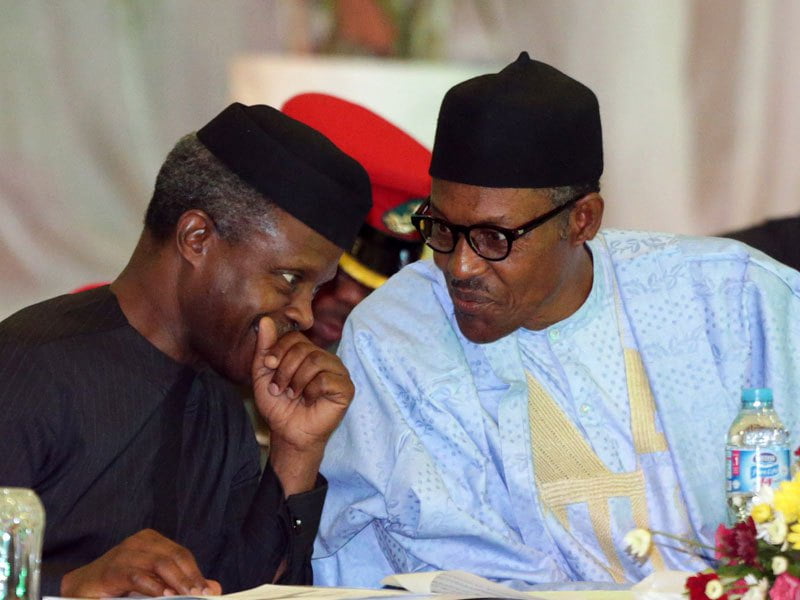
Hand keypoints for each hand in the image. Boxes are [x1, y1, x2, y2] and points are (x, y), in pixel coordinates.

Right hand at [60, 529, 221, 597]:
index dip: (196, 573)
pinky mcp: (112, 569)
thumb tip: (214, 588)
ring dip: (176, 583)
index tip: (207, 591)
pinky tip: (163, 596)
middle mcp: (139, 542)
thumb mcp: (155, 582)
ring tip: (187, 597)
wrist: (81, 588)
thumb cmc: (119, 584)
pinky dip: (153, 587)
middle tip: (201, 596)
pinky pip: (137, 576)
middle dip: (190, 579)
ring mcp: (124, 553)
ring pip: (159, 564)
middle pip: (174, 557)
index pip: (182, 555)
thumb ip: (181, 584)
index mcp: (152, 540)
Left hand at [252, 316, 353, 493]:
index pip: (295, 337)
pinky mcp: (346, 388)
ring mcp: (338, 372)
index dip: (278, 350)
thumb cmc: (279, 405)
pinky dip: (311, 391)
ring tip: (293, 395)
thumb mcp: (264, 374)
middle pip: (304, 349)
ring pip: (315, 361)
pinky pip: (326, 379)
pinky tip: (310, 400)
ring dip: (296, 381)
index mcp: (308, 352)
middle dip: (285, 370)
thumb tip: (265, 320)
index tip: (269, 367)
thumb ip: (265, 348)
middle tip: (280, 388)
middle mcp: (325, 358)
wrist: (287, 433)